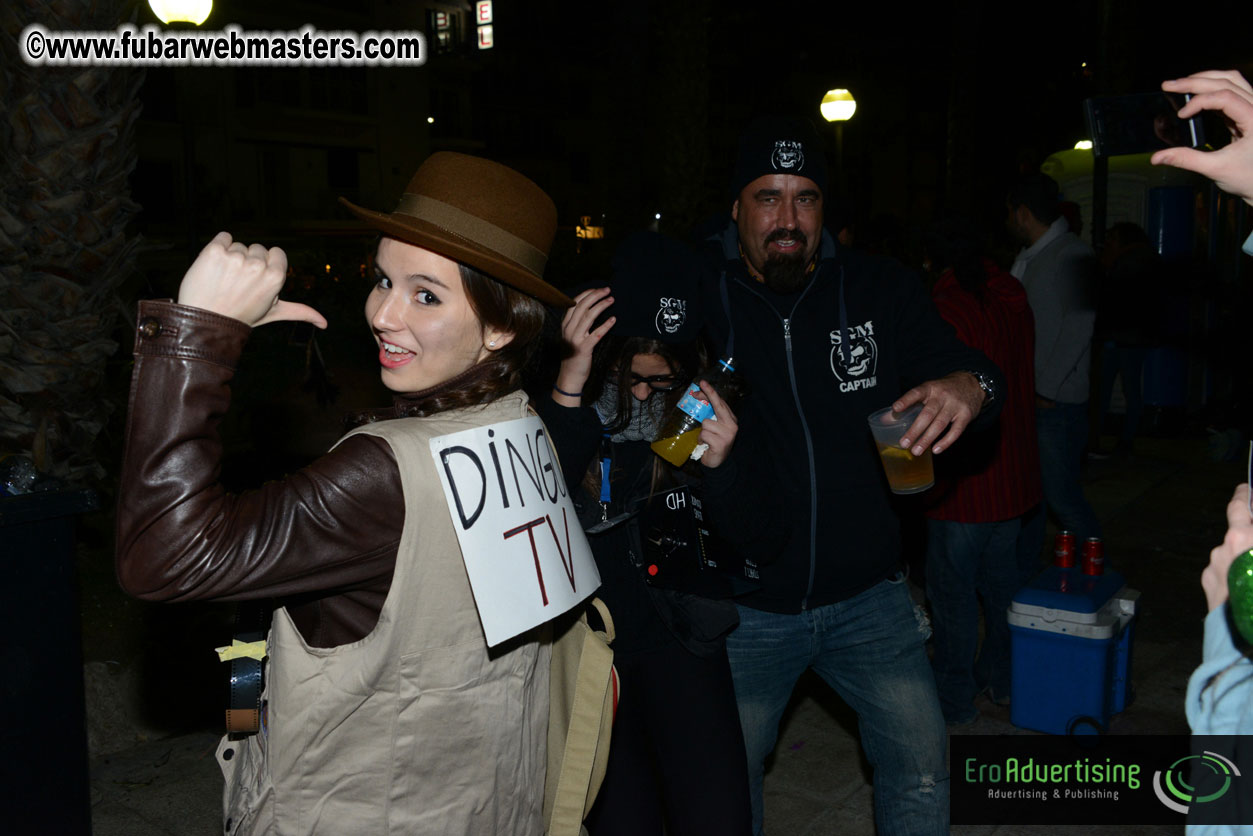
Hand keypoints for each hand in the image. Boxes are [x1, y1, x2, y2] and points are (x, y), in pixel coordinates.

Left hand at [177, 232, 326, 328]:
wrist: (205, 320)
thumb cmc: (242, 316)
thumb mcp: (273, 312)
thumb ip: (300, 312)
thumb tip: (325, 324)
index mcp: (276, 276)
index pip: (276, 252)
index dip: (266, 265)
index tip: (255, 280)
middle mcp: (258, 265)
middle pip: (257, 248)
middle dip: (248, 262)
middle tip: (238, 284)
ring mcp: (235, 257)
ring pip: (238, 245)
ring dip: (231, 258)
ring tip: (224, 280)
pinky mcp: (214, 251)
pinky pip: (222, 236)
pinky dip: (218, 247)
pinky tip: (214, 266)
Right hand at [553, 287, 614, 402]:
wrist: (569, 376)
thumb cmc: (573, 356)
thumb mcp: (571, 337)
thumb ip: (577, 324)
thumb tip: (591, 309)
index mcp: (565, 325)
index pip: (574, 303)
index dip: (587, 294)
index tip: (598, 289)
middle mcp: (568, 329)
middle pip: (582, 306)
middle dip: (595, 295)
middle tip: (608, 290)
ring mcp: (575, 339)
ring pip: (588, 316)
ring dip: (601, 306)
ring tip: (612, 300)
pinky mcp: (583, 349)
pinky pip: (596, 334)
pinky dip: (605, 325)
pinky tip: (614, 320)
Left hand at [696, 380, 737, 467]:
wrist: (718, 463)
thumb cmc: (714, 443)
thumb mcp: (714, 427)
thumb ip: (710, 416)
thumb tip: (698, 400)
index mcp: (731, 419)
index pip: (720, 402)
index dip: (710, 392)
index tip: (702, 383)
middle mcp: (732, 425)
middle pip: (717, 406)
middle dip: (706, 395)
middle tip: (695, 391)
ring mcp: (727, 434)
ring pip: (706, 423)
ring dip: (702, 432)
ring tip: (706, 439)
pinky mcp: (721, 442)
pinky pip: (704, 434)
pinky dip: (701, 440)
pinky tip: (706, 445)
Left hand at [894, 371, 983, 455]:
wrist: (972, 384)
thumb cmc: (943, 391)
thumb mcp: (927, 391)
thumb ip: (909, 404)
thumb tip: (886, 419)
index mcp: (930, 388)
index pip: (916, 393)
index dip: (906, 400)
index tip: (895, 408)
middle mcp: (942, 396)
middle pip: (927, 414)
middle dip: (914, 430)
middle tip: (904, 443)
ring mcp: (955, 405)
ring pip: (940, 424)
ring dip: (927, 439)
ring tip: (916, 451)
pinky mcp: (966, 415)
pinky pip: (956, 431)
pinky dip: (946, 441)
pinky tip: (936, 450)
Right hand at [1152, 70, 1252, 205]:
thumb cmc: (1249, 178)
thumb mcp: (1216, 169)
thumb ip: (1186, 159)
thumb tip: (1157, 157)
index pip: (1224, 97)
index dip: (1199, 102)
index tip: (1181, 115)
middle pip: (1226, 81)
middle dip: (1195, 81)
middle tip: (1169, 85)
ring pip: (1232, 79)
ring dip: (1206, 78)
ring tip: (1182, 83)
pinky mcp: (1248, 112)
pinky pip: (1231, 90)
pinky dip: (1212, 88)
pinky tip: (1195, 94)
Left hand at [1201, 484, 1252, 611]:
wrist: (1246, 633)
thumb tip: (1250, 532)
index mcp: (1241, 538)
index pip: (1239, 506)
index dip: (1244, 495)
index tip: (1246, 489)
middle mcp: (1222, 550)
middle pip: (1237, 534)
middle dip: (1250, 535)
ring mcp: (1212, 569)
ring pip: (1232, 555)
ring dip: (1244, 558)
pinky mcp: (1209, 587)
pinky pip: (1225, 573)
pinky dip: (1236, 574)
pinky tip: (1249, 588)